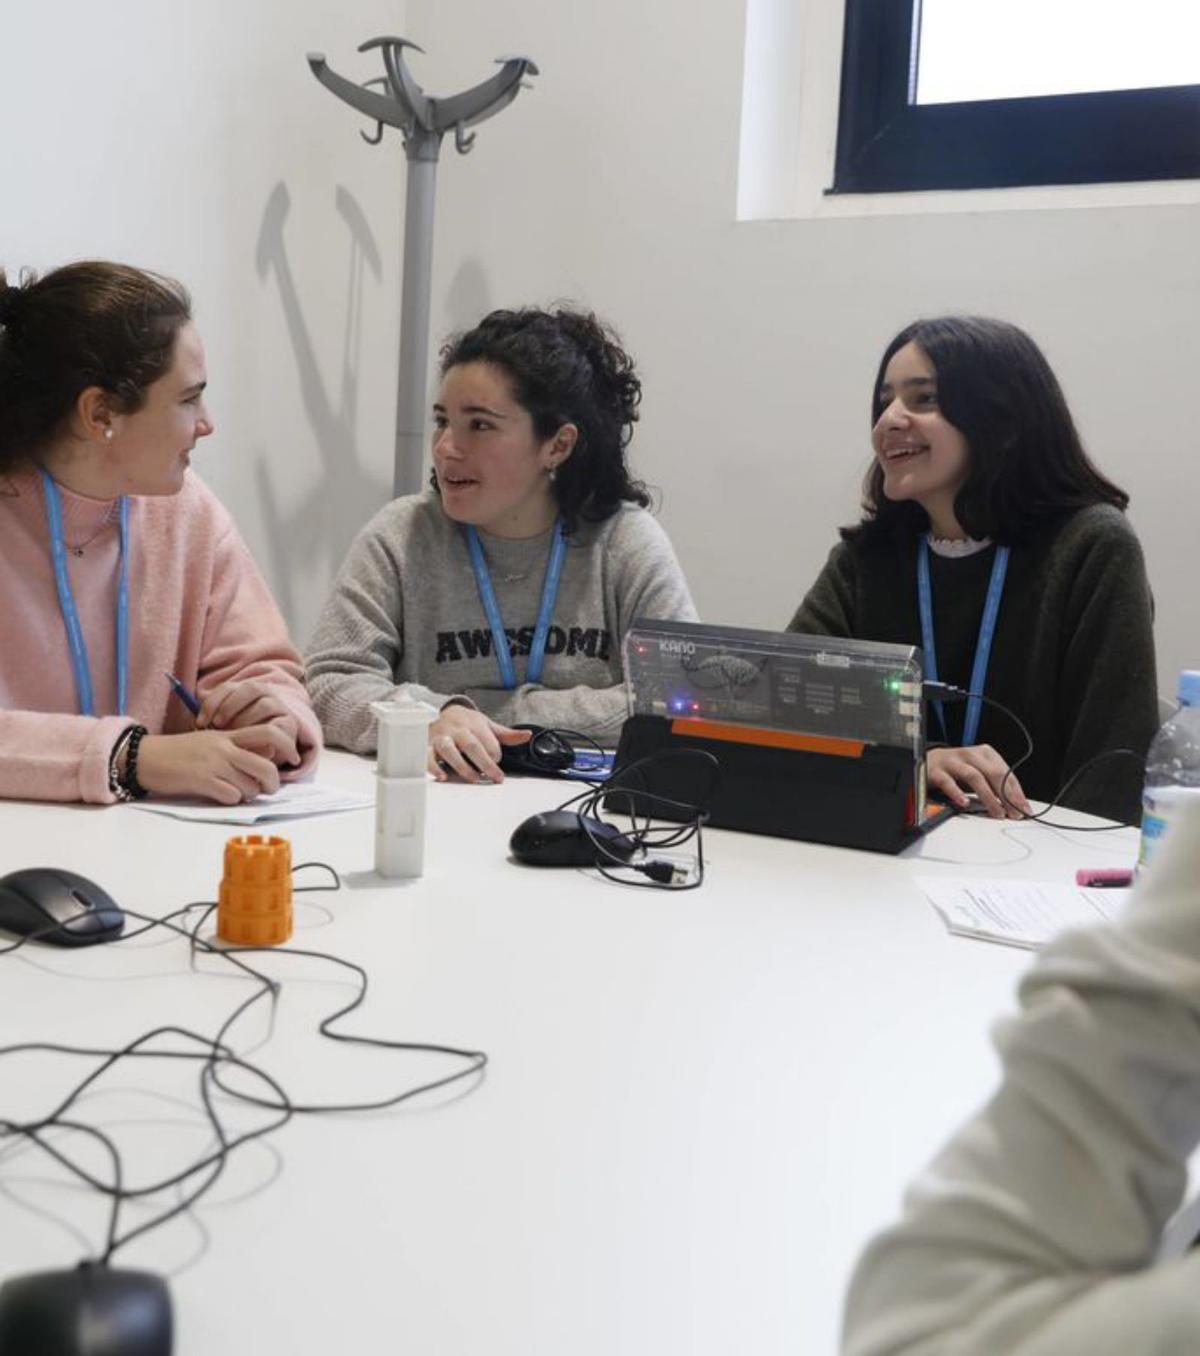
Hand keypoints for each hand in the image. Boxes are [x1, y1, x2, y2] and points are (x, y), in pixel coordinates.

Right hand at [135, 727, 296, 804]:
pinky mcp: (202, 781)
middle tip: (267, 789)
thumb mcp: (210, 741)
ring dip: (248, 794)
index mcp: (228, 735)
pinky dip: (231, 799)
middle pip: (266, 766)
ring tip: (236, 791)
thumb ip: (234, 747)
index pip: (268, 733)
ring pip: (250, 786)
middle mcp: (224, 748)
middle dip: (272, 783)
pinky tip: (220, 795)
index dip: (287, 746)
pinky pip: (231, 796)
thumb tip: (263, 760)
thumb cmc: (178, 752)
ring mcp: (214, 764)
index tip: (292, 758)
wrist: (145, 756)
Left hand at [195, 680, 300, 760]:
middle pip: (250, 688)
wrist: (264, 759)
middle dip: (230, 707)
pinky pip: (278, 725)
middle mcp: (266, 694)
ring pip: (265, 705)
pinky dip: (264, 735)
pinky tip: (251, 747)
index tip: (200, 722)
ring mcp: (280, 708)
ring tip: (234, 737)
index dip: (213, 702)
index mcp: (247, 691)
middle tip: (217, 726)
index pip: (229, 687)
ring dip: (247, 720)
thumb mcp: (224, 731)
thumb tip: (195, 723)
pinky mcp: (289, 725)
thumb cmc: (238, 744)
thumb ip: (212, 723)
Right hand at [427, 706, 532, 783]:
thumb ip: (506, 734)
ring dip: (462, 765)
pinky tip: (443, 776)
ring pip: (449, 750)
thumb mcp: (487, 725)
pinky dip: (433, 767)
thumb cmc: (466, 722)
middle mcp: (457, 730)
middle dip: (485, 763)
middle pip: (471, 745)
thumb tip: (527, 735)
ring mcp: (441, 738)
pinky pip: (427, 756)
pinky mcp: (427, 746)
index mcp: (473, 724)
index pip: (487, 740)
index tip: (498, 763)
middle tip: (495, 777)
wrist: (442, 712)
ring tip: (473, 778)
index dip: (495, 753)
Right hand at [928, 745, 1031, 819]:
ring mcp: (953, 762)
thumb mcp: (978, 771)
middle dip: (1006, 796)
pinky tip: (964, 803)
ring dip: (988, 797)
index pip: (1006, 773)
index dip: (1017, 792)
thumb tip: (1014, 804)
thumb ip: (994, 784)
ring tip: (996, 812)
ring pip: (974, 777)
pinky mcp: (937, 771)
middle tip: (1013, 813)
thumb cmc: (956, 769)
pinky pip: (948, 782)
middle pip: (993, 773)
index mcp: (985, 753)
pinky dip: (957, 793)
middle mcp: (970, 754)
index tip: (1023, 808)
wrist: (927, 760)